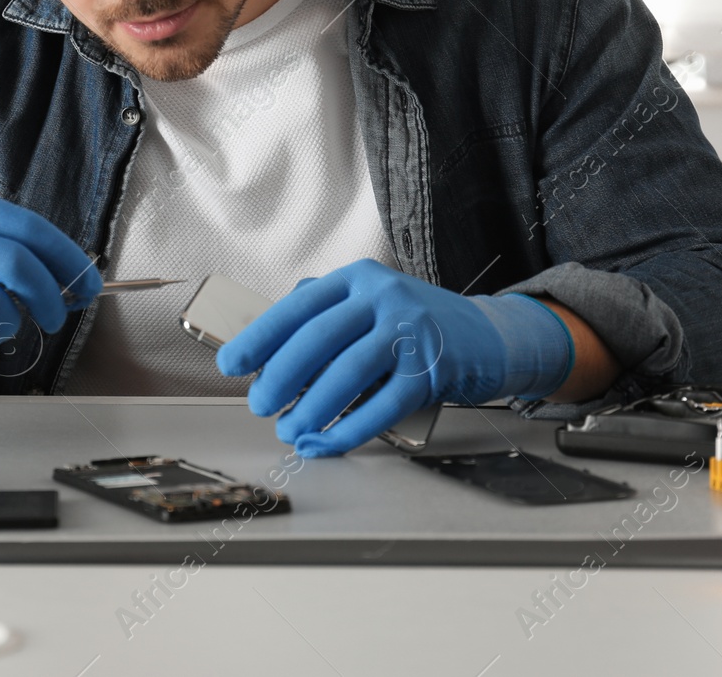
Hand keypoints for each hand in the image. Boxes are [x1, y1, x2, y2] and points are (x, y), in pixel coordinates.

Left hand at [216, 259, 574, 456]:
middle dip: (280, 376)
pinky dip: (350, 429)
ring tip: (290, 430)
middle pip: (319, 338)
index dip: (261, 337)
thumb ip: (324, 316)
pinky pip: (383, 406)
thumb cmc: (415, 326)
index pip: (299, 307)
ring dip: (313, 408)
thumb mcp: (370, 305)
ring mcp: (411, 331)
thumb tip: (266, 347)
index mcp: (358, 279)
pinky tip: (328, 442)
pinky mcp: (432, 369)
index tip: (232, 363)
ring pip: (349, 373)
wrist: (489, 336)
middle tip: (259, 405)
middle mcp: (384, 297)